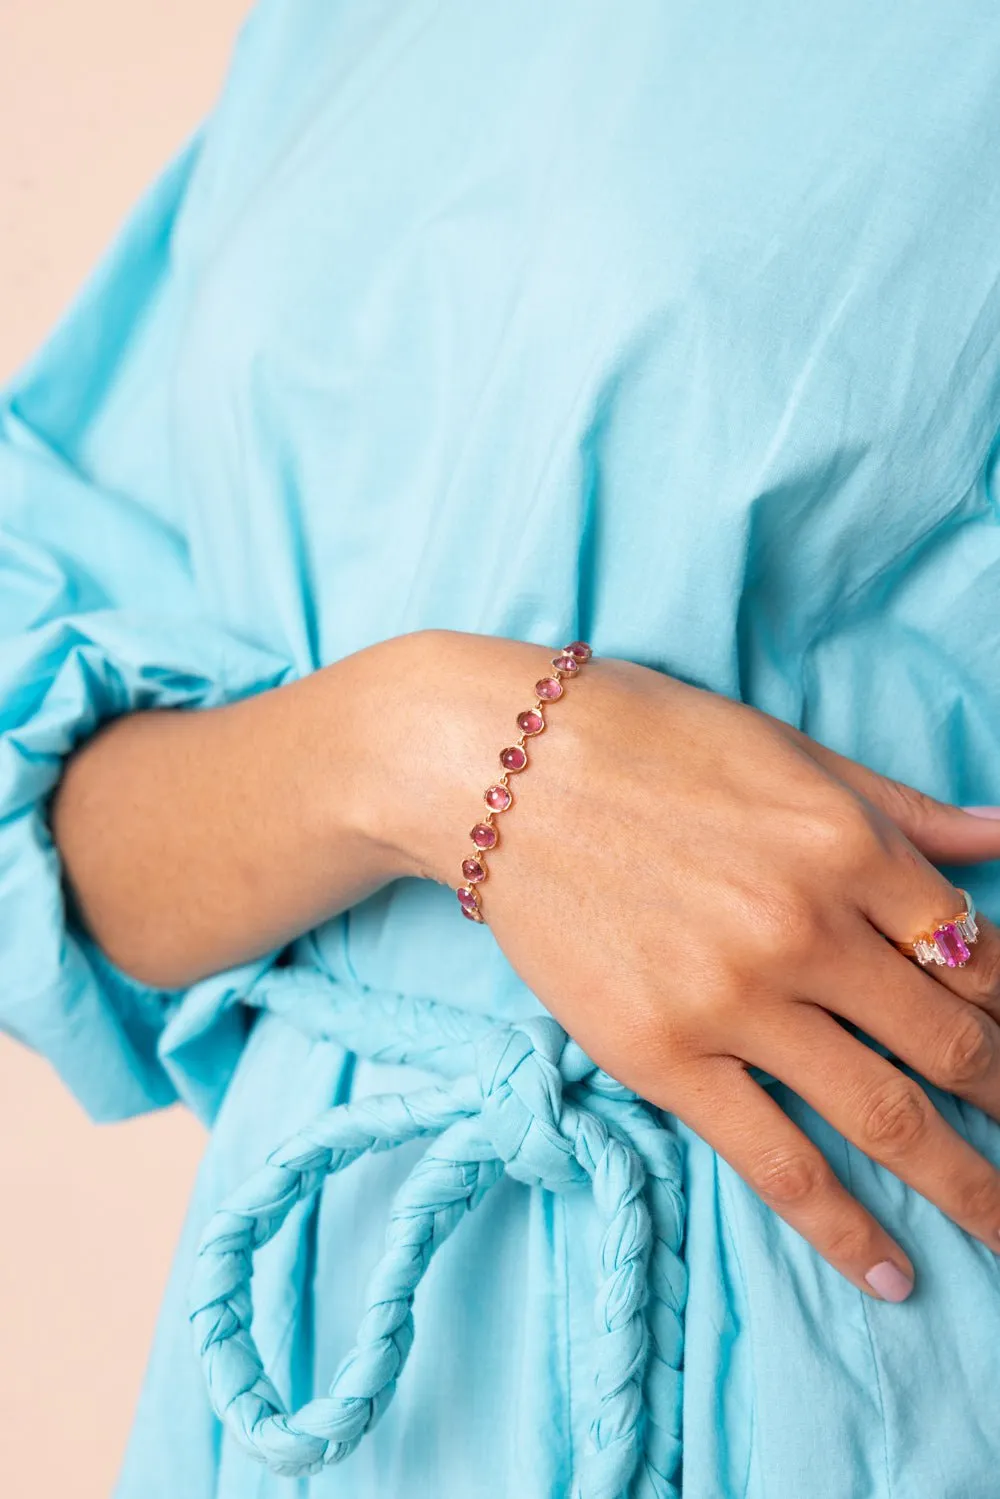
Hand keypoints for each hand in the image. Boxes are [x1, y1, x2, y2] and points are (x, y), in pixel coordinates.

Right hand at [394, 637, 999, 1300]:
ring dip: (968, 1185)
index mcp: (850, 846)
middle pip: (953, 1044)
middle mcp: (808, 929)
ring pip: (888, 1117)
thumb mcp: (788, 754)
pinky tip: (892, 1273)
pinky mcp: (666, 1059)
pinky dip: (846, 1230)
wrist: (502, 770)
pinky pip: (778, 1163)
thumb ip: (904, 809)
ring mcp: (737, 1002)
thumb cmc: (644, 742)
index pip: (979, 953)